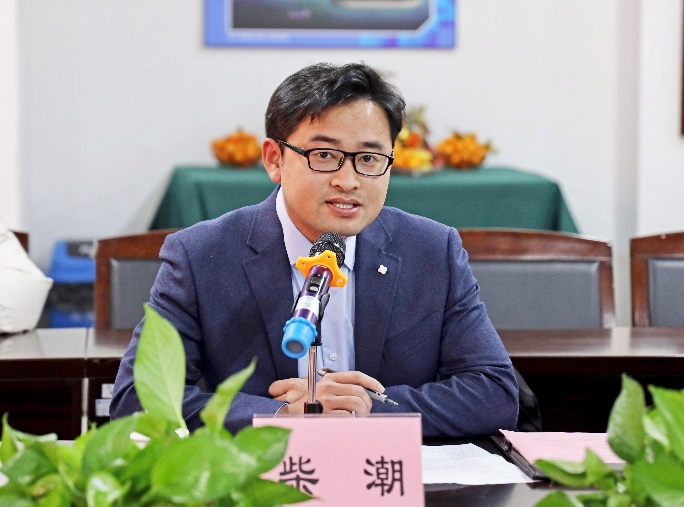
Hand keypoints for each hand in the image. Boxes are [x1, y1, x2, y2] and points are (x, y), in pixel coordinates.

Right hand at [269, 371, 383, 414]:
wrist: (287, 415)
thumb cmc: (305, 404)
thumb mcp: (321, 390)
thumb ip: (338, 389)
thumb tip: (362, 395)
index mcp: (329, 379)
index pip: (356, 376)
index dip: (371, 381)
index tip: (380, 389)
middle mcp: (329, 387)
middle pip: (359, 391)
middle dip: (368, 402)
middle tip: (367, 410)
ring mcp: (327, 400)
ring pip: (357, 403)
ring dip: (363, 412)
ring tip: (360, 418)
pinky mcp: (325, 413)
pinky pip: (348, 417)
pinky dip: (352, 421)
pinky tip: (349, 423)